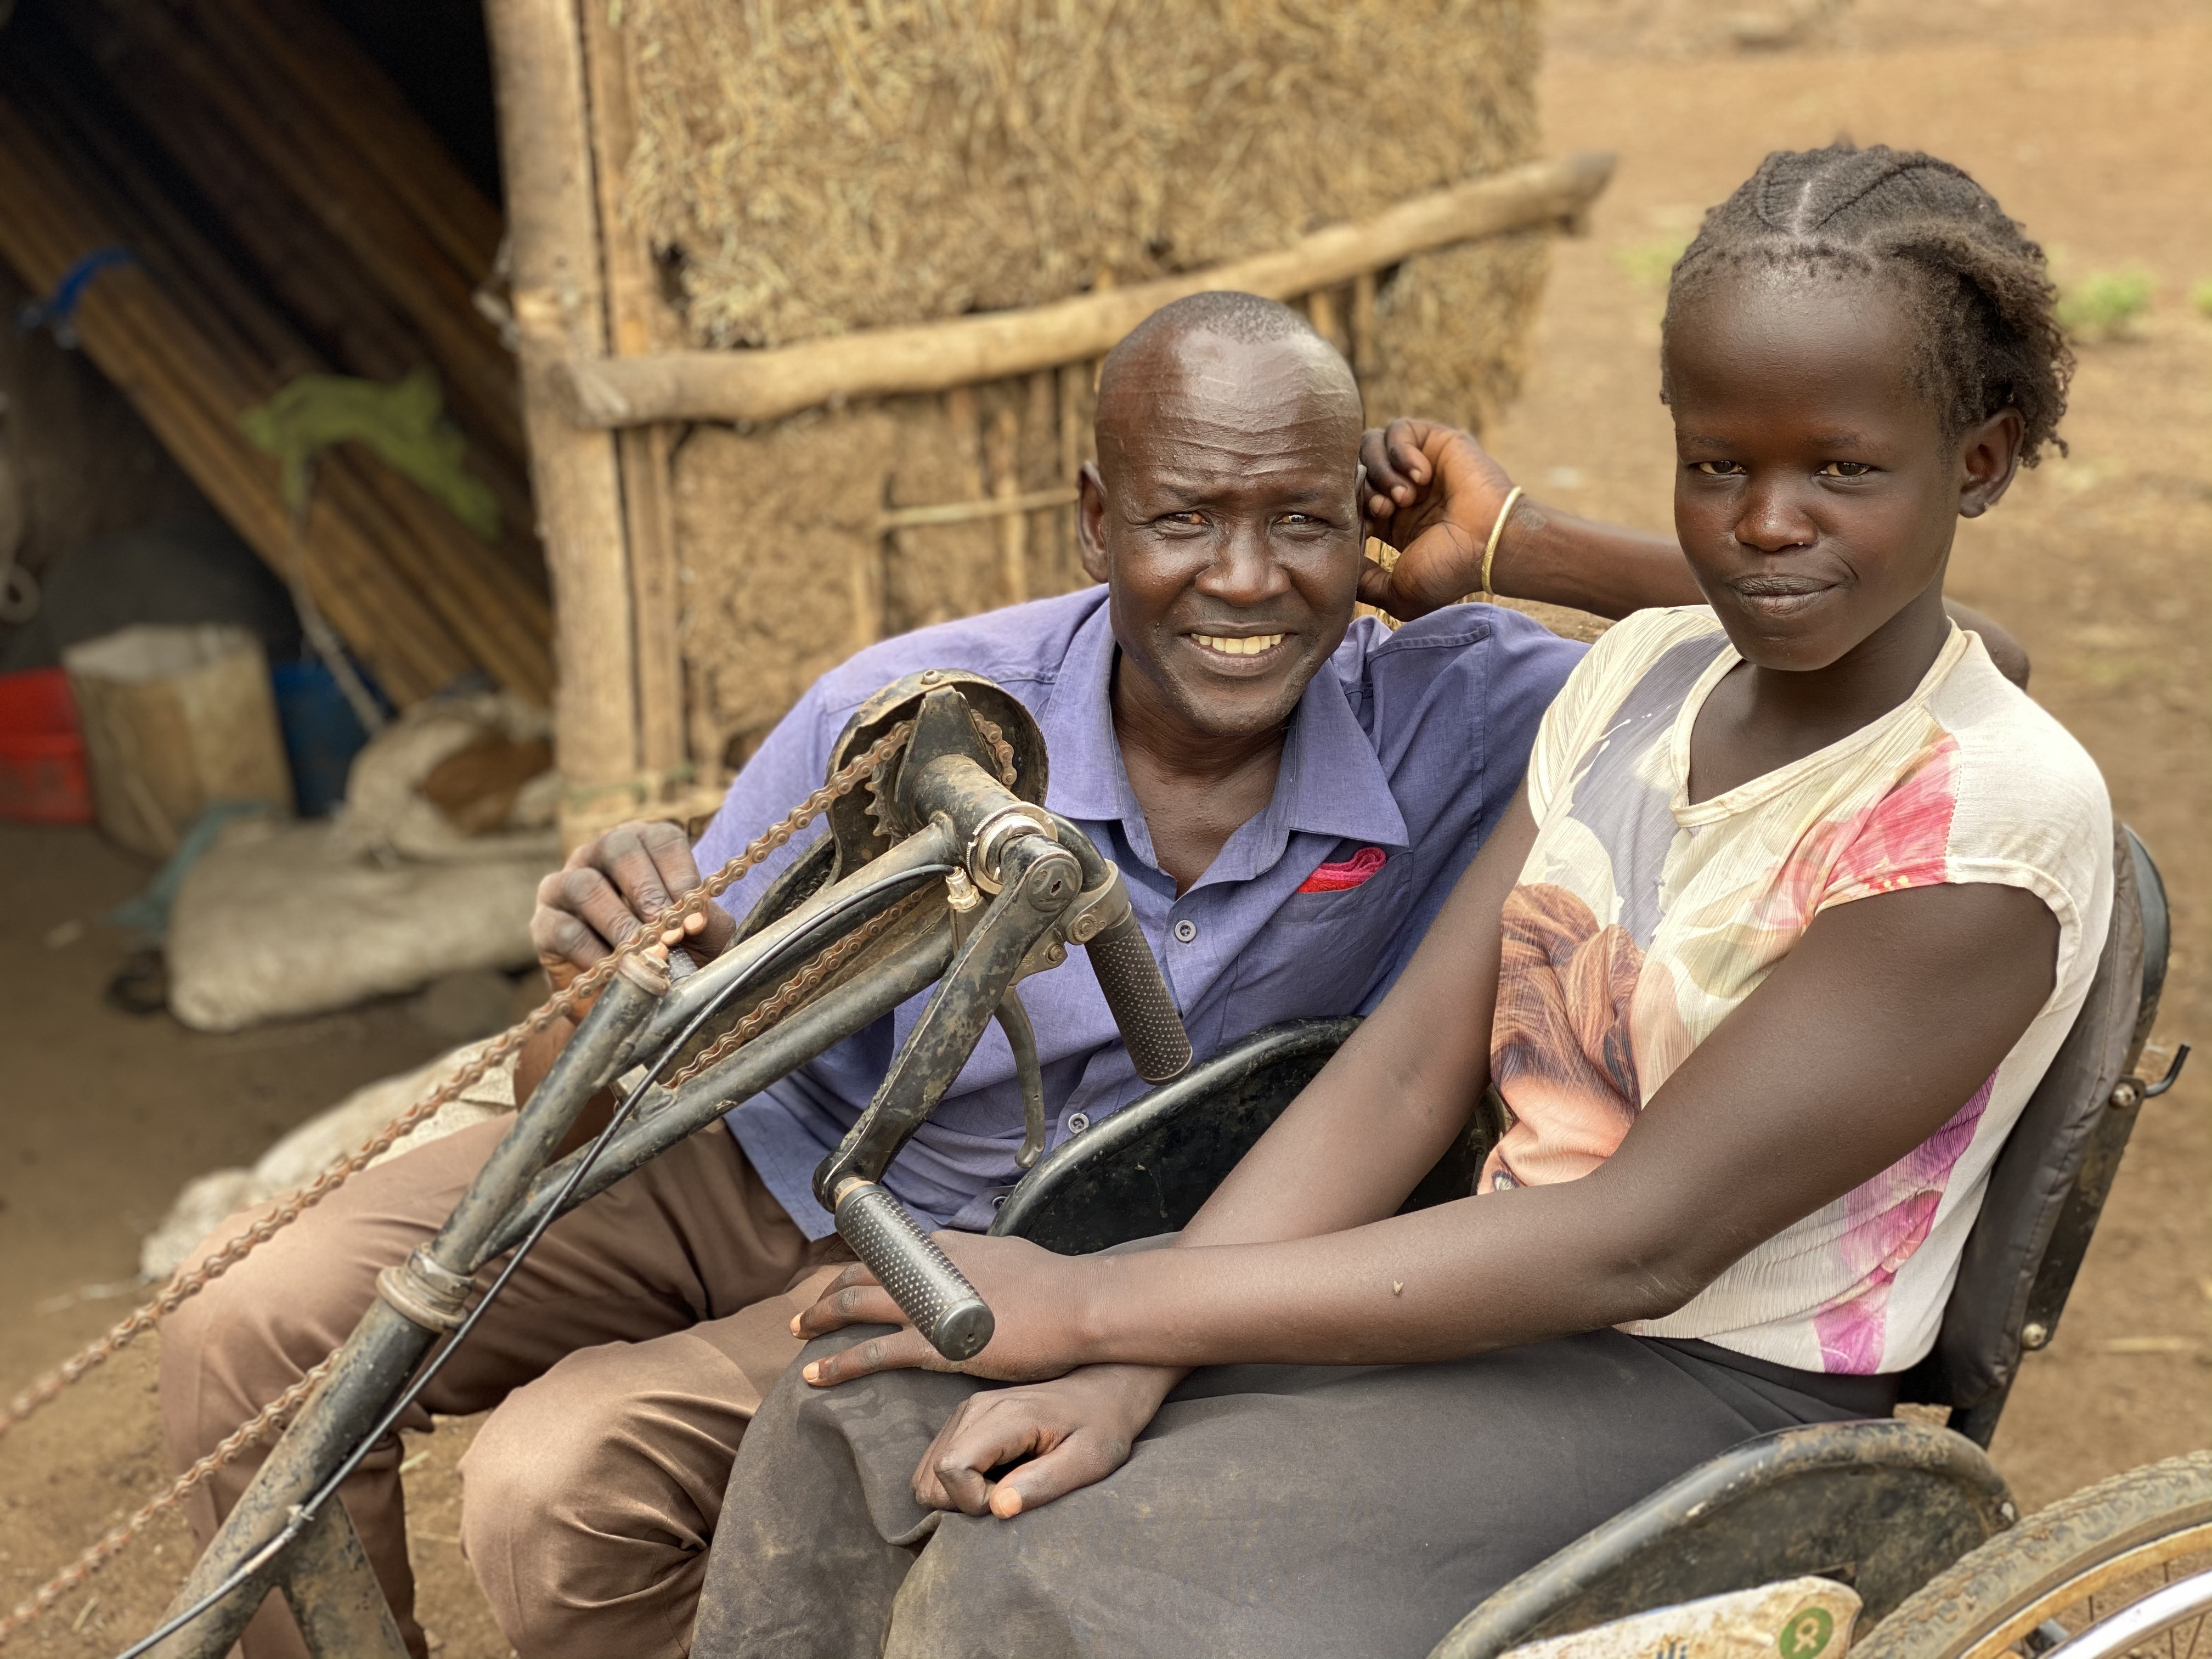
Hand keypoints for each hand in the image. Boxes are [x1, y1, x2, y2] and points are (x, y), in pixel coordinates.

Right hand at [530, 819, 733, 993]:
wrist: (634, 1002)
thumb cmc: (674, 955)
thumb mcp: (702, 937)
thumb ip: (707, 921)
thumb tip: (695, 918)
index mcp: (644, 847)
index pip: (661, 839)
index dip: (681, 875)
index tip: (695, 919)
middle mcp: (600, 855)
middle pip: (618, 848)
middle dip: (647, 890)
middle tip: (666, 930)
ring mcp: (565, 886)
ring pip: (585, 886)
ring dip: (619, 922)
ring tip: (644, 953)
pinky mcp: (544, 924)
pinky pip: (564, 930)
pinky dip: (593, 953)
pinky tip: (616, 971)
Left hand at [792, 1233, 1094, 1385]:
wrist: (1079, 1305)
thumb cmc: (1058, 1287)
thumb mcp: (1013, 1258)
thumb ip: (986, 1264)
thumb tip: (980, 1271)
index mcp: (950, 1247)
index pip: (890, 1250)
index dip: (859, 1266)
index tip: (843, 1282)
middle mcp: (930, 1267)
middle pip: (862, 1272)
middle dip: (829, 1292)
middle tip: (809, 1312)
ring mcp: (929, 1304)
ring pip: (855, 1305)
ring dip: (821, 1320)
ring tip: (799, 1334)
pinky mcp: (935, 1344)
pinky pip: (873, 1352)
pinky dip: (838, 1363)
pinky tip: (817, 1376)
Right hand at [911, 1364, 1179, 1517]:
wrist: (1106, 1389)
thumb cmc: (1103, 1427)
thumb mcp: (1089, 1460)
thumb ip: (1044, 1482)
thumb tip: (998, 1508)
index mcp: (1004, 1415)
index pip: (951, 1468)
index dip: (973, 1500)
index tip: (1012, 1498)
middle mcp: (975, 1409)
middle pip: (930, 1477)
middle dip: (962, 1503)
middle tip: (1010, 1495)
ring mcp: (967, 1412)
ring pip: (928, 1474)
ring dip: (960, 1495)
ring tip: (1007, 1485)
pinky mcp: (967, 1420)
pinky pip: (938, 1464)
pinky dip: (959, 1484)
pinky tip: (999, 1476)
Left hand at [1356, 418, 1519, 620]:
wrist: (1489, 545)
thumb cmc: (1450, 571)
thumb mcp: (1397, 592)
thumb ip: (1363, 583)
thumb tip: (1338, 569)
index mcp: (1390, 520)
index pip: (1347, 498)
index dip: (1346, 508)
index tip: (1364, 529)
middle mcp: (1401, 488)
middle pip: (1353, 469)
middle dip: (1361, 490)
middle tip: (1384, 510)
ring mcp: (1417, 464)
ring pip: (1370, 446)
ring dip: (1380, 471)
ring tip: (1404, 497)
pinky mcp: (1434, 441)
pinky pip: (1398, 428)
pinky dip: (1401, 451)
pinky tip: (1421, 476)